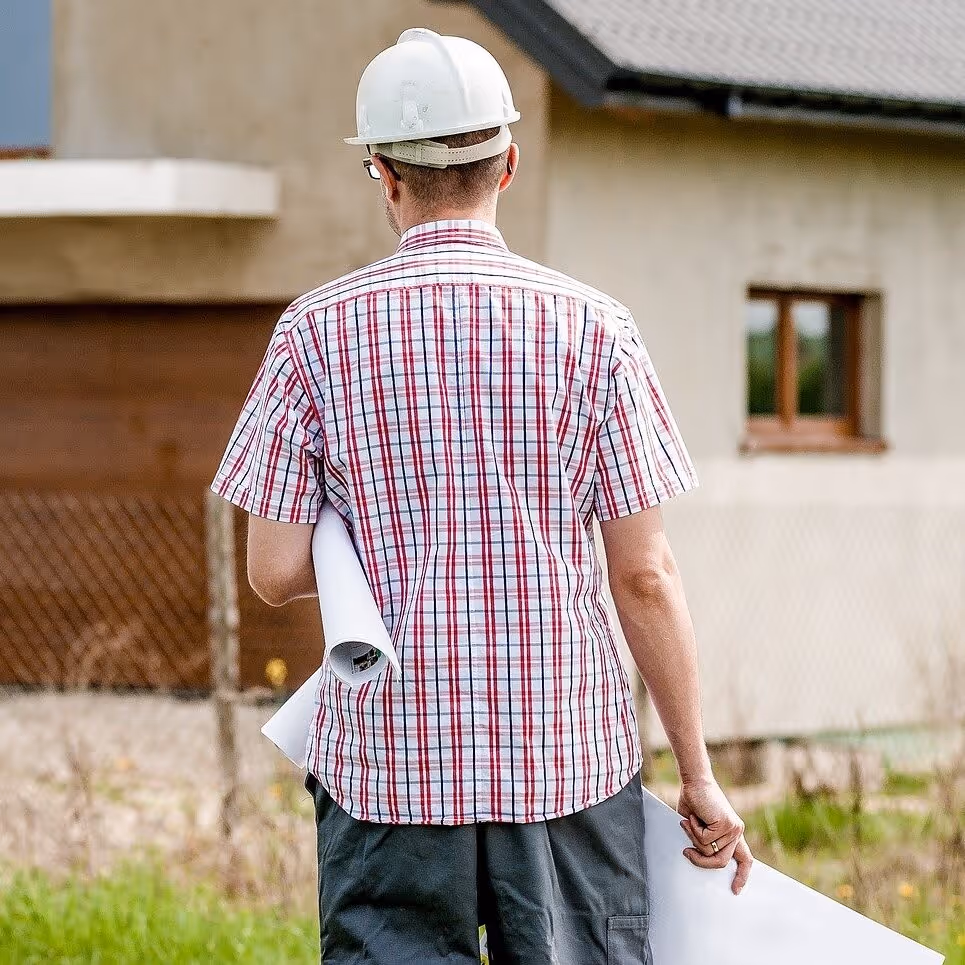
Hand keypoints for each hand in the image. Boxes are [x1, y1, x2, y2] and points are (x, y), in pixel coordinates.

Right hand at [676, 778, 753, 893]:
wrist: (695, 781)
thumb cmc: (694, 801)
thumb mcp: (698, 827)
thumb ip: (703, 842)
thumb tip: (697, 856)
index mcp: (733, 833)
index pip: (745, 859)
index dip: (741, 876)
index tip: (735, 890)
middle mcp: (737, 832)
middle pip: (721, 862)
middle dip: (701, 861)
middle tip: (687, 853)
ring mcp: (733, 828)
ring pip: (709, 851)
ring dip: (694, 838)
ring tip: (691, 821)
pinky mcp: (726, 824)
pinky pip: (704, 839)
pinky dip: (694, 829)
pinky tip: (695, 815)